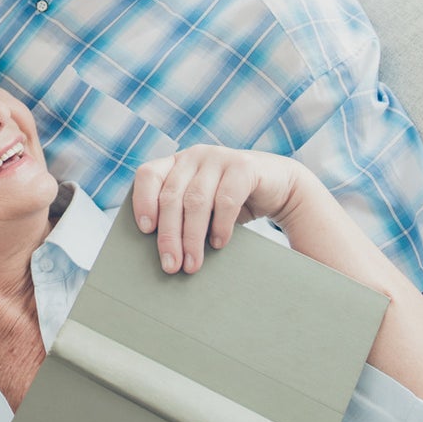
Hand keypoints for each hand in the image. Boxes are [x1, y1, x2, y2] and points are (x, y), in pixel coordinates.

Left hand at [132, 145, 302, 273]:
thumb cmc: (231, 203)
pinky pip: (226, 199)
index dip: (143, 201)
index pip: (148, 175)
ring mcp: (218, 157)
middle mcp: (194, 156)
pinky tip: (218, 244)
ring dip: (192, 237)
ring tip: (192, 264)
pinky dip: (220, 226)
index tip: (145, 230)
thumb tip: (162, 254)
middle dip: (169, 235)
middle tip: (171, 266)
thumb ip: (181, 217)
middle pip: (171, 196)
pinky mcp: (243, 166)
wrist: (280, 188)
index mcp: (176, 163)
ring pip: (196, 201)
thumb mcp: (202, 207)